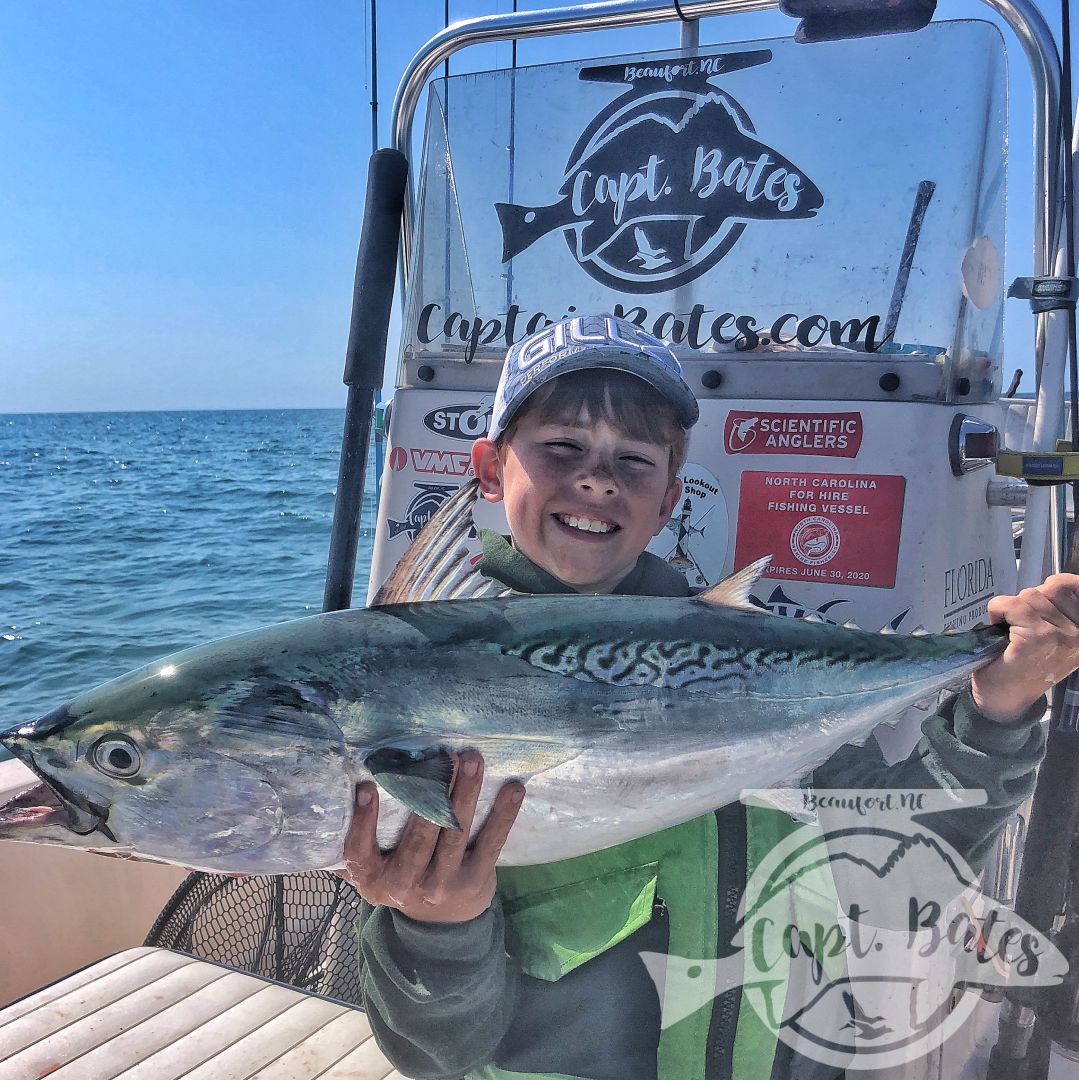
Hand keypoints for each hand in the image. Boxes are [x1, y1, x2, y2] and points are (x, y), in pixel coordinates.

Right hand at [341, 751, 524, 922]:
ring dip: (465, 793)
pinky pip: (490, 844)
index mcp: (374, 878)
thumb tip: (344, 784)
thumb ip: (358, 838)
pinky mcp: (474, 880)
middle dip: (431, 792)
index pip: (359, 850)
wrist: (438, 924)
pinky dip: (503, 815)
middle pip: (418, 834)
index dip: (362, 821)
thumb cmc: (400, 874)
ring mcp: (442, 884)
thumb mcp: (372, 866)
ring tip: (472, 760)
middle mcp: (405, 884)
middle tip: (440, 756)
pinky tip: (512, 789)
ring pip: (454, 833)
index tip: (366, 786)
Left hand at [972, 573, 1078, 722]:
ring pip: (1030, 595)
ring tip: (1012, 628)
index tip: (1043, 600)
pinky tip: (999, 627)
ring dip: (1013, 607)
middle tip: (1021, 622)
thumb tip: (1053, 583)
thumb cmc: (1026, 666)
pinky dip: (999, 609)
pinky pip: (1012, 605)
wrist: (1005, 700)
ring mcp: (1058, 635)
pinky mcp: (1034, 638)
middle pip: (1051, 588)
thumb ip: (1062, 612)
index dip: (1053, 588)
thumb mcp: (1057, 638)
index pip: (1075, 585)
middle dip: (1030, 599)